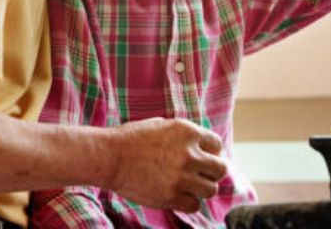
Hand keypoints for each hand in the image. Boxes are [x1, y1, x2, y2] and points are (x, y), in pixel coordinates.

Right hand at [106, 117, 227, 211]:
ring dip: (201, 189)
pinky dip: (188, 203)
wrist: (110, 157)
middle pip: (220, 169)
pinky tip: (178, 196)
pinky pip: (194, 206)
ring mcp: (181, 177)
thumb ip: (183, 134)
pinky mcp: (171, 197)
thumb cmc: (131, 139)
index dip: (210, 152)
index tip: (201, 158)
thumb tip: (199, 144)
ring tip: (188, 186)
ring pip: (211, 190)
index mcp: (187, 132)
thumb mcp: (161, 125)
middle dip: (211, 172)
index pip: (217, 145)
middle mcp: (189, 154)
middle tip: (199, 174)